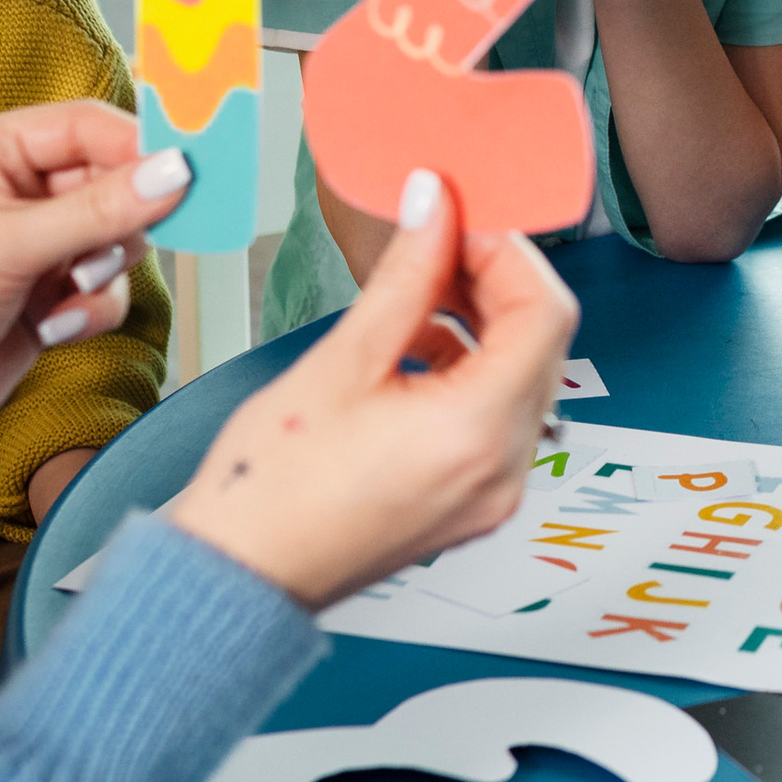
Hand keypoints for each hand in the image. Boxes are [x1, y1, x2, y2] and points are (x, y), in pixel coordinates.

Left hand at [0, 102, 185, 456]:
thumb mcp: (7, 247)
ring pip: (118, 236)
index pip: (85, 125)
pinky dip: (92, 308)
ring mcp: (33, 243)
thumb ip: (98, 208)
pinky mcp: (48, 293)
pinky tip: (53, 328)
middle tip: (116, 247)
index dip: (138, 145)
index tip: (188, 170)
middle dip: (120, 221)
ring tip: (67, 293)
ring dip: (104, 270)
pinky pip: (107, 286)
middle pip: (112, 179)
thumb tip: (176, 172)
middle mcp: (13, 190)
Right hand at [169, 169, 577, 609]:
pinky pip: (499, 417)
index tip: (463, 220)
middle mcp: (503, 469)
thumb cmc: (269, 488)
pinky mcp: (474, 502)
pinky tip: (417, 345)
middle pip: (542, 344)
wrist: (236, 574)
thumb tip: (433, 206)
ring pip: (523, 377)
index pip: (545, 314)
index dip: (510, 254)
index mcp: (477, 433)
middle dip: (499, 282)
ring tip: (422, 288)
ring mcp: (494, 492)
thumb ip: (405, 276)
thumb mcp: (342, 360)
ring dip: (485, 323)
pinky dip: (471, 370)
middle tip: (442, 240)